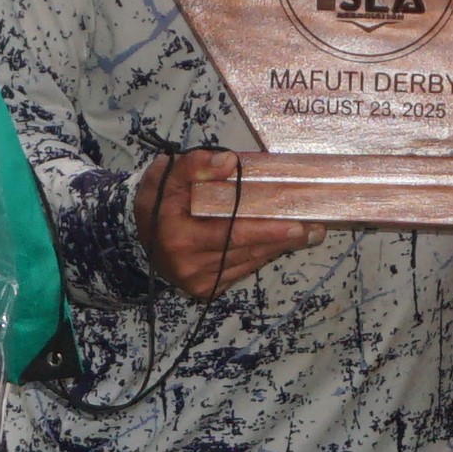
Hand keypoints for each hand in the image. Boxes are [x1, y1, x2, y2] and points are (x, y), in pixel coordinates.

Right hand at [137, 151, 314, 299]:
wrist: (138, 235)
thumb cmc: (158, 200)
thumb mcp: (165, 174)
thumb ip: (194, 165)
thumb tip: (229, 163)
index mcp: (177, 235)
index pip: (229, 232)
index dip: (264, 229)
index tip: (295, 224)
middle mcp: (187, 264)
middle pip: (245, 249)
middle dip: (281, 238)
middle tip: (313, 227)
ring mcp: (197, 280)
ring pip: (247, 261)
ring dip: (277, 247)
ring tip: (306, 232)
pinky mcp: (205, 288)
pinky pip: (241, 270)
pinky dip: (261, 254)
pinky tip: (279, 242)